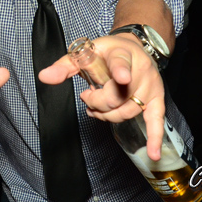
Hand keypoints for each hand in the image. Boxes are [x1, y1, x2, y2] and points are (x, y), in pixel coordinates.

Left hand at [39, 34, 164, 159]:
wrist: (132, 48)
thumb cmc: (106, 52)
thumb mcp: (84, 52)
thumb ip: (64, 66)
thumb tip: (44, 77)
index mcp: (122, 54)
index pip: (121, 63)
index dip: (120, 71)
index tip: (121, 77)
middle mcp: (141, 70)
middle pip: (117, 97)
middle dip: (97, 102)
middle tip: (88, 96)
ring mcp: (150, 86)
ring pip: (128, 111)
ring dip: (108, 116)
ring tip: (97, 108)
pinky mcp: (156, 99)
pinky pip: (157, 120)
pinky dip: (155, 137)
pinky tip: (153, 153)